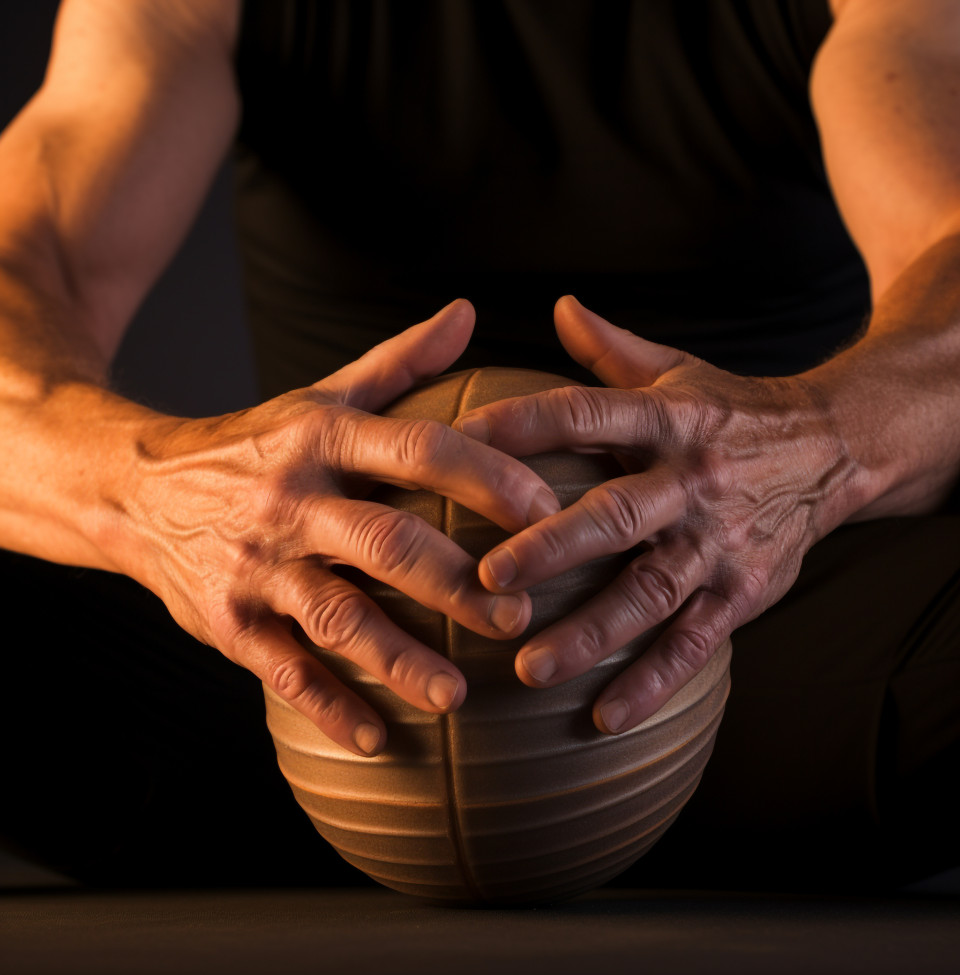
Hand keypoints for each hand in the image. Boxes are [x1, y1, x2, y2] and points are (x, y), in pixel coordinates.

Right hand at [112, 300, 558, 755]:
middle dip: (456, 583)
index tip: (546, 508)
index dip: (485, 476)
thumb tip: (468, 313)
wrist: (135, 486)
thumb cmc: (254, 442)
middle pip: (386, 542)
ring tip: (458, 696)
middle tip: (519, 618)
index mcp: (325, 436)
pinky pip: (282, 669)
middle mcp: (292, 497)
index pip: (419, 449)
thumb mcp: (320, 395)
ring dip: (400, 659)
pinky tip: (379, 741)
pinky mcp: (226, 619)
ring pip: (337, 614)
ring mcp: (256, 563)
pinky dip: (329, 705)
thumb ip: (399, 361)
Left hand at [454, 296, 855, 733]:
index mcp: (666, 418)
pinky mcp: (746, 589)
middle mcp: (692, 480)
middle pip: (616, 516)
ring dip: (591, 632)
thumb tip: (557, 306)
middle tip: (488, 579)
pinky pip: (697, 641)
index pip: (581, 414)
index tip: (455, 444)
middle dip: (552, 549)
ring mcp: (720, 542)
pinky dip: (654, 680)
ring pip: (650, 592)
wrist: (835, 446)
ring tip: (530, 667)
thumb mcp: (678, 370)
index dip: (520, 426)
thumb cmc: (730, 411)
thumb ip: (612, 349)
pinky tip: (606, 717)